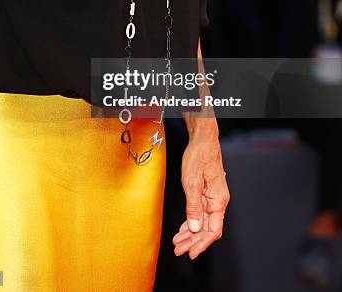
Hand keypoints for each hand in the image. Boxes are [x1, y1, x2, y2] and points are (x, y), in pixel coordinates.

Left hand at [173, 127, 229, 258]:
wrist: (202, 140)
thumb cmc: (199, 157)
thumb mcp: (192, 182)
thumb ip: (194, 206)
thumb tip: (195, 228)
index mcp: (218, 201)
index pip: (213, 230)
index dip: (202, 244)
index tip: (190, 253)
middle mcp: (218, 201)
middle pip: (207, 229)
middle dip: (193, 242)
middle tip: (178, 251)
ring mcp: (213, 198)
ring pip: (203, 222)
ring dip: (190, 234)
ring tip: (177, 243)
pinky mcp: (206, 193)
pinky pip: (200, 213)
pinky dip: (191, 222)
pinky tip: (183, 230)